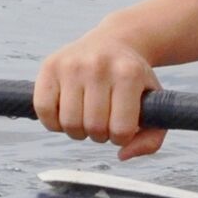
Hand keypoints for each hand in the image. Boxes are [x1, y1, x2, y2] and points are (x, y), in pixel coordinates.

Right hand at [34, 29, 165, 159]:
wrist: (112, 43)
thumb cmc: (132, 80)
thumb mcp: (154, 103)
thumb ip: (152, 138)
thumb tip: (122, 154)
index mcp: (129, 73)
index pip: (121, 129)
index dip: (121, 138)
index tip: (122, 127)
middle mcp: (99, 65)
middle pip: (93, 128)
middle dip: (99, 135)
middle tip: (103, 123)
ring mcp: (72, 64)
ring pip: (68, 123)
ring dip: (77, 131)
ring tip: (86, 118)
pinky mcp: (49, 66)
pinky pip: (43, 110)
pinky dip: (53, 122)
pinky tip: (66, 114)